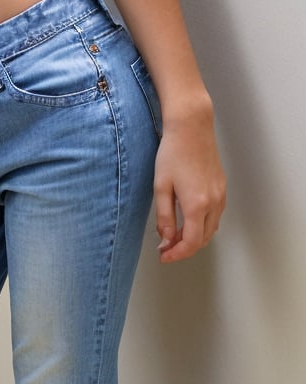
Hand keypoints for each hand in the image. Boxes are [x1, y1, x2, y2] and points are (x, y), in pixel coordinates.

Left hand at [153, 105, 225, 263]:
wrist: (191, 128)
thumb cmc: (173, 152)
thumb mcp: (161, 186)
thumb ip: (164, 216)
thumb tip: (167, 239)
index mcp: (197, 205)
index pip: (191, 243)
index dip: (177, 254)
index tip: (163, 256)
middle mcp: (214, 203)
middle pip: (203, 239)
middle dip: (184, 248)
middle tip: (165, 248)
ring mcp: (221, 195)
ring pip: (211, 228)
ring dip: (195, 237)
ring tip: (174, 236)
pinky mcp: (222, 188)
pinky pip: (215, 215)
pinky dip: (203, 224)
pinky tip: (188, 219)